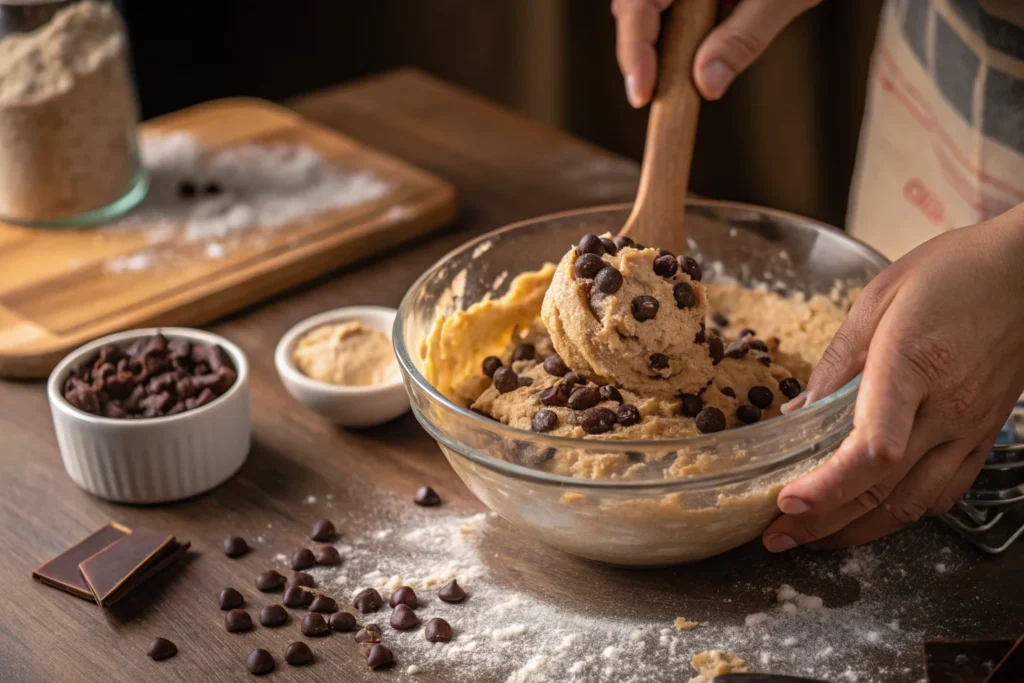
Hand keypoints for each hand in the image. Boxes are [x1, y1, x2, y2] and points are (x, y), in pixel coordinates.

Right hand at [613, 0, 822, 106]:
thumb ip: (744, 38)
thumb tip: (706, 87)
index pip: (639, 3)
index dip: (634, 49)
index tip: (642, 94)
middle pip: (635, 7)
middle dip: (638, 52)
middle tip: (649, 96)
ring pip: (647, 8)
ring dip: (653, 45)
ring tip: (663, 79)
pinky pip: (670, 8)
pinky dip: (674, 36)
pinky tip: (689, 57)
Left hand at [762, 204, 1023, 550]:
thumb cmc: (953, 273)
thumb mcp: (878, 300)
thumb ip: (836, 362)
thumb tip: (797, 413)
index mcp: (912, 366)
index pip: (872, 448)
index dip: (829, 485)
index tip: (787, 501)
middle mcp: (946, 407)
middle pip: (882, 488)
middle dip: (822, 523)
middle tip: (776, 537)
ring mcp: (971, 428)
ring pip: (913, 504)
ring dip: (857, 531)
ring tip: (812, 539)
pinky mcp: (985, 435)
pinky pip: (945, 492)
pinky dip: (904, 515)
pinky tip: (874, 517)